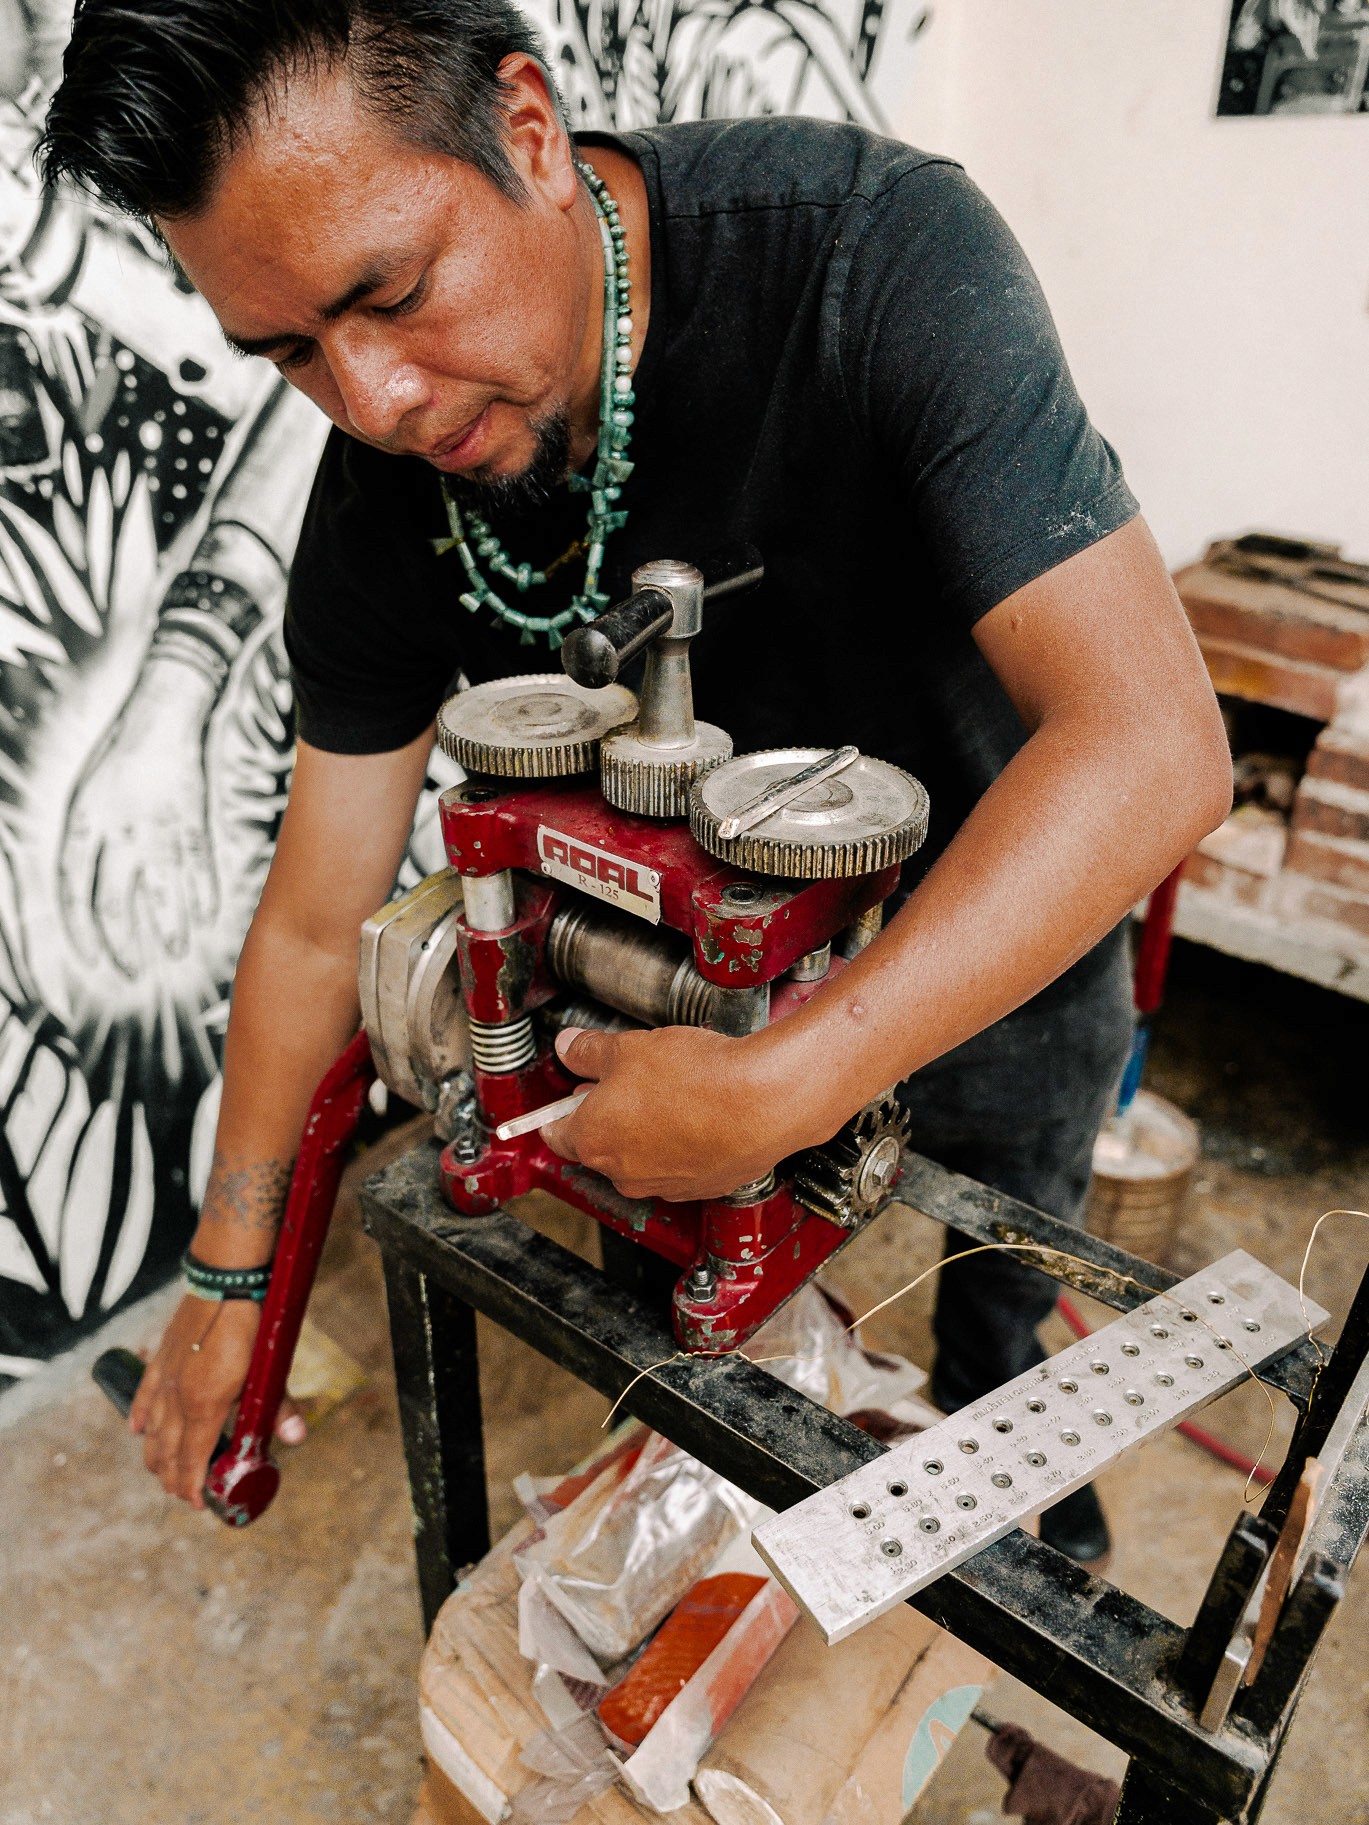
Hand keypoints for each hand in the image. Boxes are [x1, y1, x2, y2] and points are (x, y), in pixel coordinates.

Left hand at [59, 657, 220, 976]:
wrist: (164, 718)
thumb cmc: (119, 758)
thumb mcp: (85, 797)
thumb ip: (85, 845)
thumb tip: (90, 893)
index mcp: (85, 824)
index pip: (75, 892)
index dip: (81, 932)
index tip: (92, 959)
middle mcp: (119, 834)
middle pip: (114, 903)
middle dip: (123, 945)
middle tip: (130, 970)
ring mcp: (158, 832)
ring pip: (162, 896)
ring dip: (170, 929)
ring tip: (175, 951)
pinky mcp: (192, 825)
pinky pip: (200, 872)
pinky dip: (205, 897)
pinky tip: (207, 916)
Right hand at [129, 1293, 304, 1505]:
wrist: (226, 1282)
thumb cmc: (252, 1327)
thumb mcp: (269, 1370)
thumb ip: (278, 1407)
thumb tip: (296, 1438)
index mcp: (205, 1406)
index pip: (191, 1459)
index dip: (192, 1486)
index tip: (197, 1504)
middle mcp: (178, 1398)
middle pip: (168, 1452)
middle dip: (174, 1478)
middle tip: (184, 1493)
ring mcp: (165, 1379)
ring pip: (151, 1430)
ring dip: (156, 1456)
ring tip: (163, 1473)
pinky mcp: (160, 1359)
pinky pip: (143, 1397)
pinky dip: (139, 1417)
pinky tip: (137, 1431)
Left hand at [542, 1024, 814, 1201]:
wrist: (763, 1102)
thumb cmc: (697, 1078)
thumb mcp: (629, 1047)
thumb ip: (590, 1051)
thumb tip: (569, 1047)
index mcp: (593, 1139)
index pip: (554, 1133)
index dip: (559, 1108)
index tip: (569, 1094)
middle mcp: (623, 1172)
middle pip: (599, 1144)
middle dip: (609, 1114)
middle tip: (631, 1079)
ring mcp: (663, 1185)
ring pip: (640, 1157)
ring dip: (648, 1131)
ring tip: (674, 1092)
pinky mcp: (701, 1188)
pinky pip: (678, 1165)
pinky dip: (683, 1144)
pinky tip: (700, 1112)